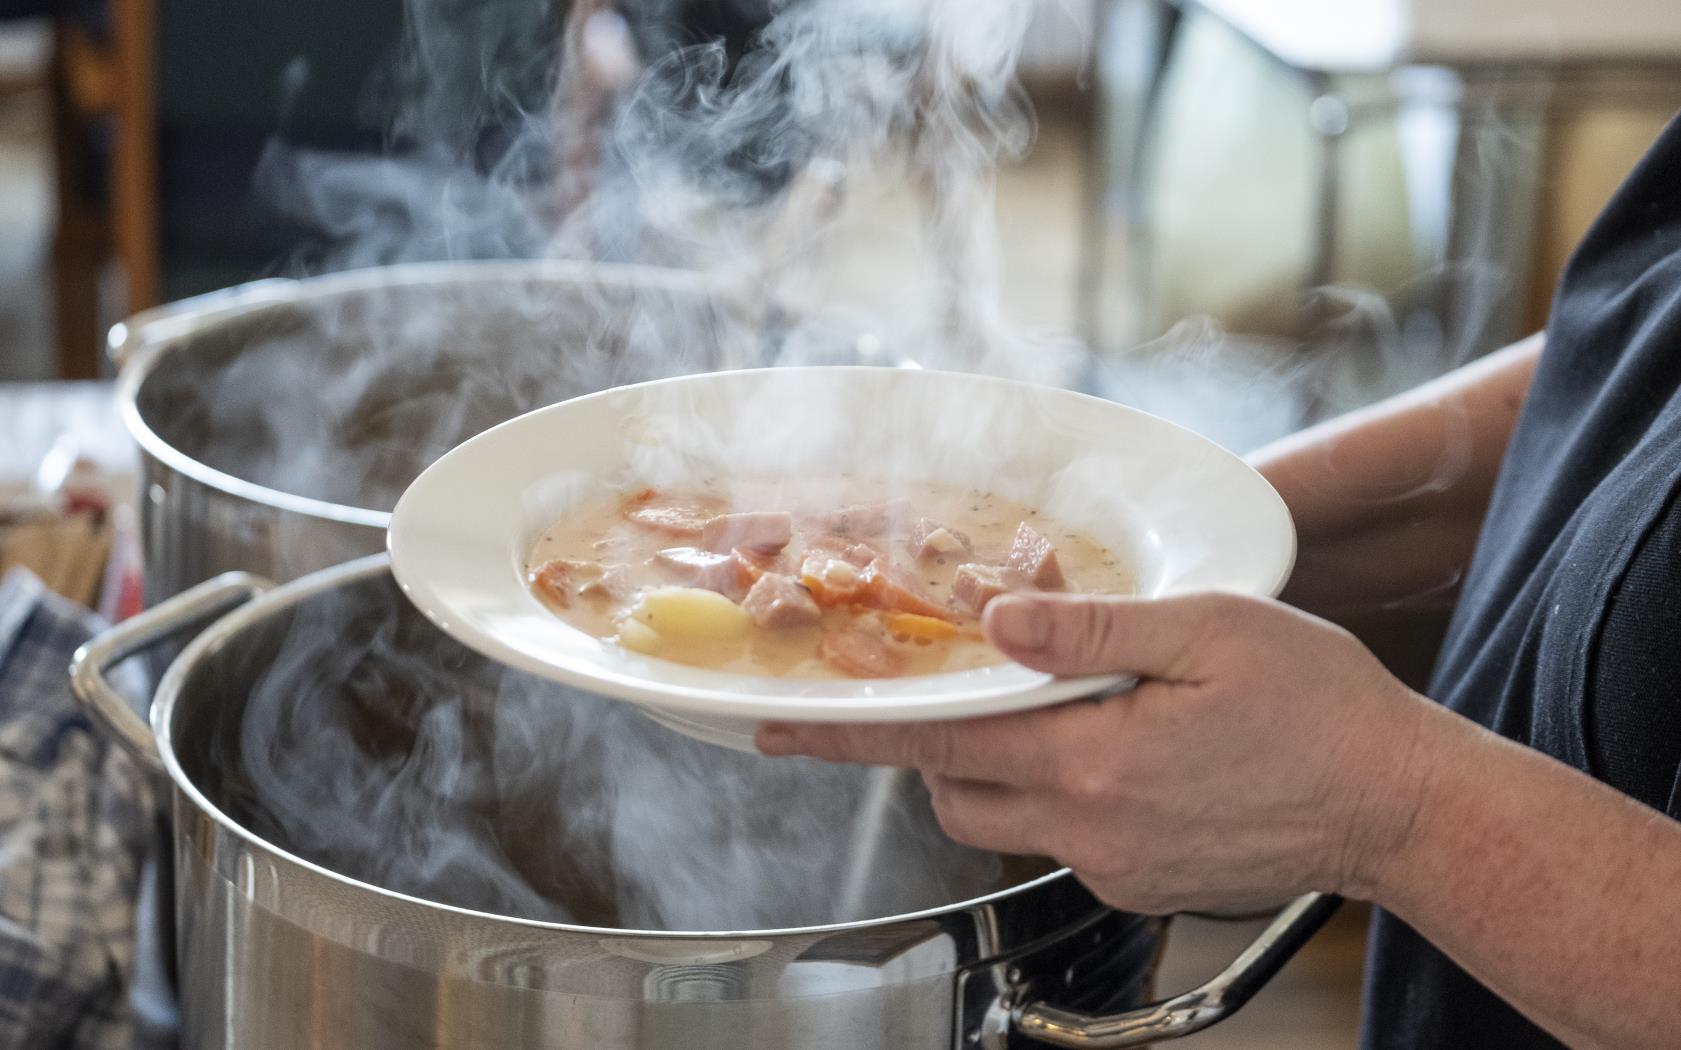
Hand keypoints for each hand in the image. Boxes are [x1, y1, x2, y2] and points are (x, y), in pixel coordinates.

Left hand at [756, 592, 1436, 913]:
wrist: (1400, 806)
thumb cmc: (1322, 710)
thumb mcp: (1211, 633)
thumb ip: (1093, 630)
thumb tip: (1000, 619)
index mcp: (1094, 761)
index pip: (937, 745)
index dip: (851, 734)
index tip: (780, 730)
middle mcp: (1091, 828)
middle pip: (954, 791)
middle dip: (927, 745)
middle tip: (940, 691)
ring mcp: (1115, 865)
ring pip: (1001, 819)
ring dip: (990, 768)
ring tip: (1037, 711)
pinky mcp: (1142, 883)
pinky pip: (1059, 839)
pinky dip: (1051, 793)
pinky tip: (1111, 750)